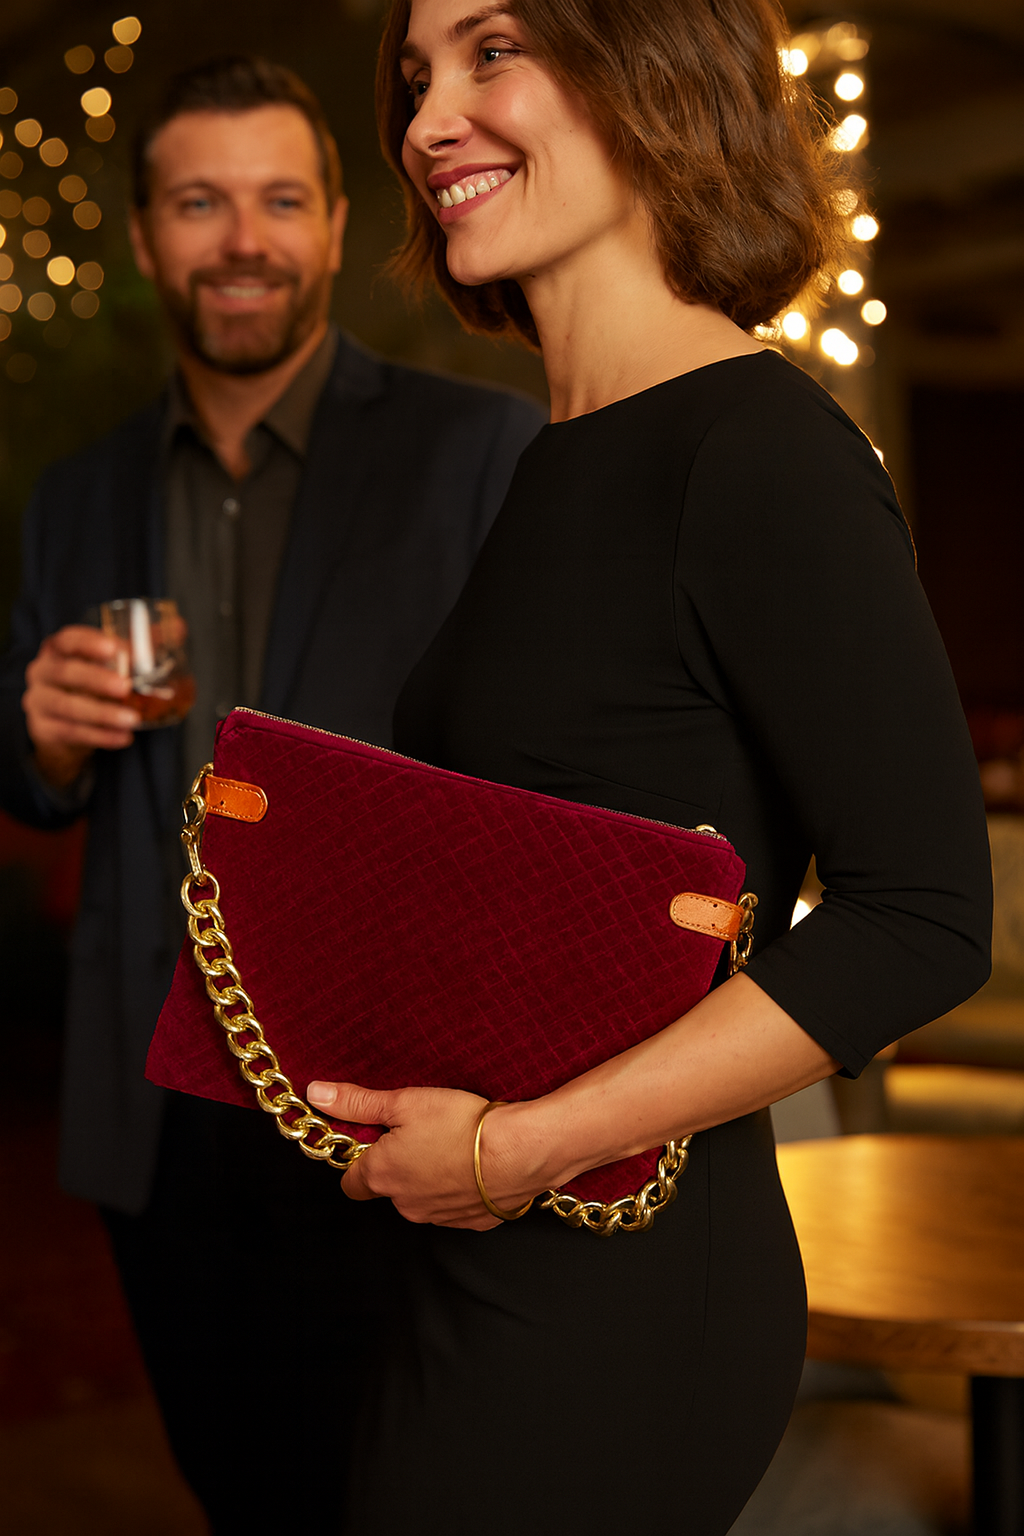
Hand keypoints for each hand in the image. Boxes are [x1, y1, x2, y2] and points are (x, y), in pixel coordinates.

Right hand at [23, 625, 141, 787]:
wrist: (63, 726)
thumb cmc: (90, 685)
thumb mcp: (109, 664)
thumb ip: (141, 645)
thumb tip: (179, 627)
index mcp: (58, 649)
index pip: (67, 639)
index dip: (89, 642)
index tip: (114, 648)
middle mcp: (42, 672)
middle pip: (64, 672)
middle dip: (96, 679)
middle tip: (126, 687)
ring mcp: (39, 701)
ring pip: (67, 707)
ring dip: (102, 713)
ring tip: (132, 720)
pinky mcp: (44, 729)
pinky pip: (70, 732)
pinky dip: (99, 736)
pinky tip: (123, 738)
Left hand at [305, 1081, 540, 1230]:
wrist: (520, 1151)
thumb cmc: (463, 1125)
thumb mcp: (405, 1102)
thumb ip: (358, 1102)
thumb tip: (318, 1093)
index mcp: (382, 1176)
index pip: (350, 1181)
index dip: (359, 1159)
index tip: (375, 1138)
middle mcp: (404, 1204)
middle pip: (387, 1188)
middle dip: (398, 1164)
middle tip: (420, 1132)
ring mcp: (437, 1217)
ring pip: (420, 1198)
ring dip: (428, 1176)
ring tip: (452, 1144)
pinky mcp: (469, 1222)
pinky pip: (453, 1206)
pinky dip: (458, 1188)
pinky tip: (473, 1163)